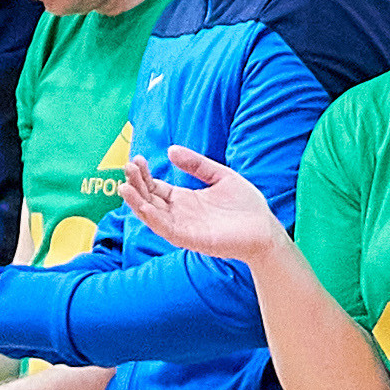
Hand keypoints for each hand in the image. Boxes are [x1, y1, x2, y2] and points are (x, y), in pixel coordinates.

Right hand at [109, 147, 290, 265]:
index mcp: (185, 199)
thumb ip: (197, 164)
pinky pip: (166, 229)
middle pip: (149, 199)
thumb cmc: (246, 205)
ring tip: (124, 186)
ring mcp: (183, 227)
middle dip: (136, 184)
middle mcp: (179, 213)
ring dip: (137, 202)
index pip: (155, 187)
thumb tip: (170, 150)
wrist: (265, 228)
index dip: (144, 174)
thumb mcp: (220, 176)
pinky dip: (153, 218)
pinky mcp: (190, 239)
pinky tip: (144, 206)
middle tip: (127, 166)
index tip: (136, 159)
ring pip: (152, 215)